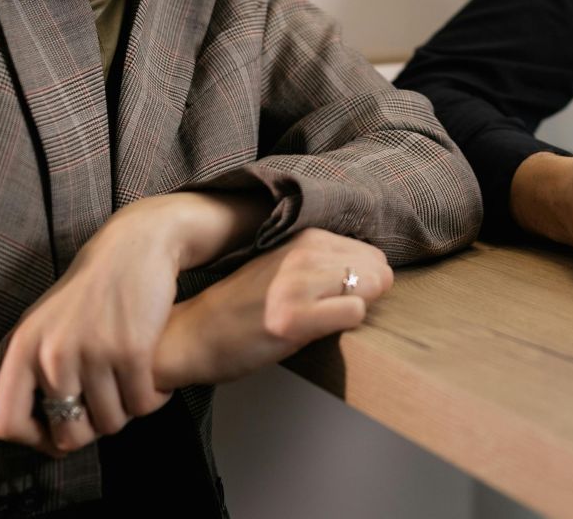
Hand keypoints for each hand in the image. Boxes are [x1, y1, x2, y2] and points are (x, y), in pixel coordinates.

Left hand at [0, 196, 192, 456]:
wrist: (134, 246)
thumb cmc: (90, 292)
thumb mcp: (45, 324)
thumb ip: (34, 371)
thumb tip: (42, 434)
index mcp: (23, 349)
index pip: (5, 424)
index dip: (33, 441)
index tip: (60, 431)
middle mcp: (52, 354)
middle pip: (68, 434)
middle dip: (93, 431)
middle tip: (109, 409)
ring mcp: (92, 351)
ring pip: (111, 423)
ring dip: (128, 413)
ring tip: (133, 390)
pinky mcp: (132, 349)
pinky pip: (143, 404)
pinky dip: (152, 400)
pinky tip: (155, 382)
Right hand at [151, 228, 392, 387]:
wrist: (194, 335)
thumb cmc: (243, 307)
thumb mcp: (284, 268)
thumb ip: (325, 262)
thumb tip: (378, 272)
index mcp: (304, 237)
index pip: (370, 252)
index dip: (364, 280)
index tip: (339, 295)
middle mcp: (303, 253)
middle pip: (376, 268)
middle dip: (367, 294)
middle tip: (333, 311)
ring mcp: (297, 284)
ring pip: (369, 286)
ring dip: (355, 308)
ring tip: (321, 320)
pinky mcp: (292, 319)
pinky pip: (354, 313)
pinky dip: (345, 325)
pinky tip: (315, 331)